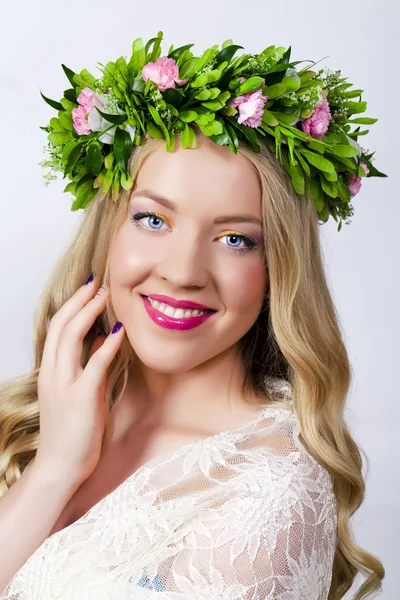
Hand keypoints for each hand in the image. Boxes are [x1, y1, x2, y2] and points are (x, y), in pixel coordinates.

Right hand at [35, 275, 124, 484]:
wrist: (60, 467)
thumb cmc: (70, 432)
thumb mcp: (75, 393)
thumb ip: (85, 365)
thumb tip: (98, 339)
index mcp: (50, 372)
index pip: (57, 329)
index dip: (72, 306)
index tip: (88, 289)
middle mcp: (53, 374)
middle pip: (61, 326)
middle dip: (80, 301)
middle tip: (97, 283)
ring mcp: (65, 385)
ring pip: (71, 338)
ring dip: (89, 313)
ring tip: (105, 296)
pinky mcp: (82, 398)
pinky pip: (94, 364)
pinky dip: (107, 345)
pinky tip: (119, 331)